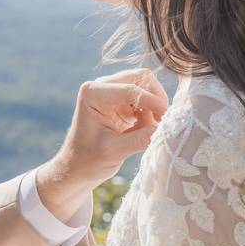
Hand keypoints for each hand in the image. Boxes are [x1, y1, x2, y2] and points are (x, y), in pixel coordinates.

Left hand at [37, 68, 168, 220]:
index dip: (152, 102)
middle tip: (161, 123)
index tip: (166, 119)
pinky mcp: (120, 101)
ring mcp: (111, 91)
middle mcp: (101, 86)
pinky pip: (145, 98)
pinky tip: (145, 129)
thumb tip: (167, 129)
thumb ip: (140, 139)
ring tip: (151, 129)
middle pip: (141, 78)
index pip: (130, 89)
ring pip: (146, 86)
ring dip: (154, 106)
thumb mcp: (114, 152)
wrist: (77, 167)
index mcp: (93, 93)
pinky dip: (151, 112)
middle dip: (155, 99)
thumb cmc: (88, 161)